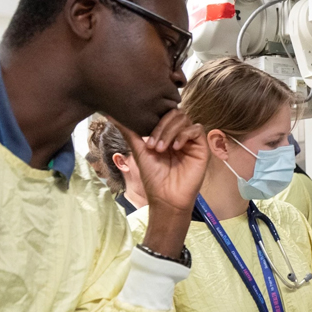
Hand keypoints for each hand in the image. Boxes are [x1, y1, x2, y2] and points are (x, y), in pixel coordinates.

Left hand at [120, 108, 207, 257]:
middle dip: (161, 126)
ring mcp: (191, 141)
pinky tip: (175, 148)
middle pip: (175, 113)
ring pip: (185, 120)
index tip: (145, 136)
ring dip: (170, 132)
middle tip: (152, 145)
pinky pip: (196, 130)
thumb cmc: (153, 177)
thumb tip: (109, 114)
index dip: (155, 118)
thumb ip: (129, 131)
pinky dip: (184, 135)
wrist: (165, 197)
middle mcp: (180, 135)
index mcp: (167, 134)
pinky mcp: (202, 148)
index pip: (165, 113)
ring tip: (161, 149)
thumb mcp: (139, 150)